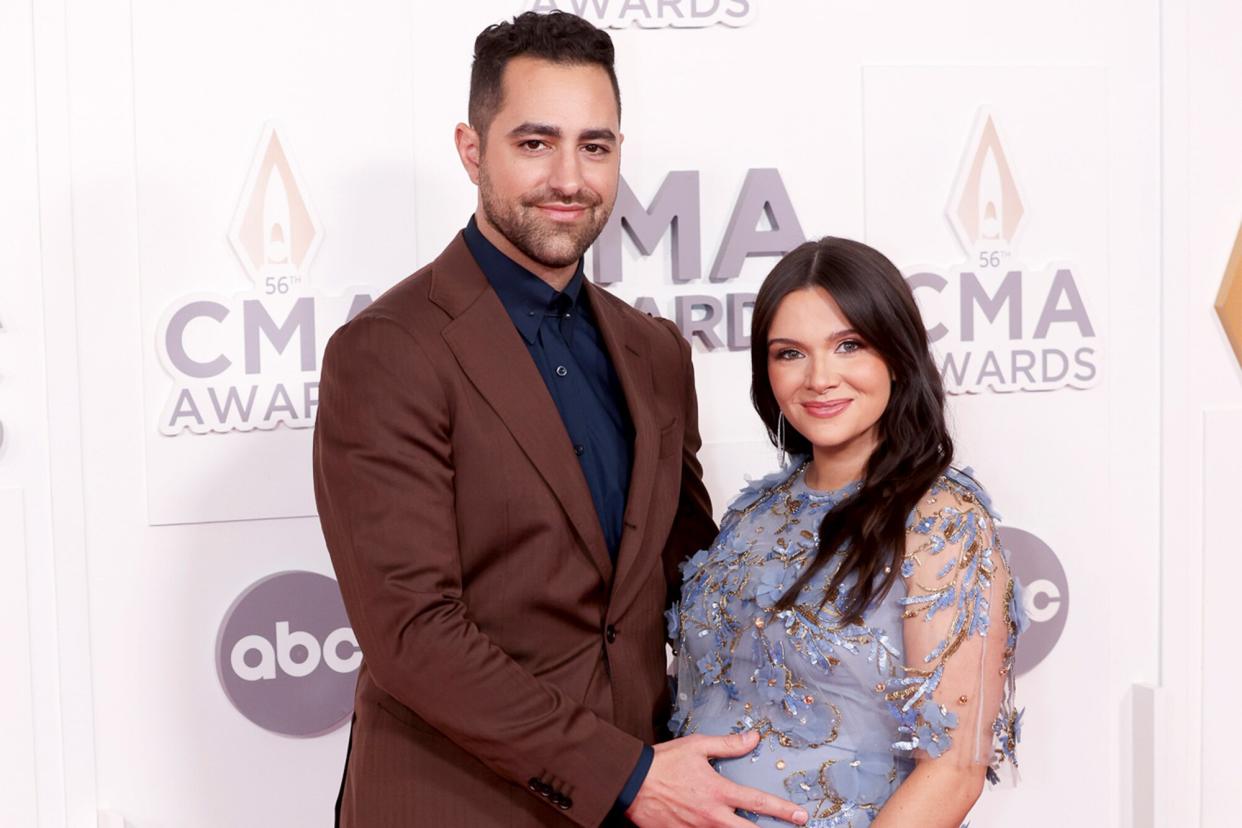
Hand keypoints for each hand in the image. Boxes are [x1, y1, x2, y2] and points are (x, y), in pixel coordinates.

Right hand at [625, 730, 809, 826]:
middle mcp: (711, 815)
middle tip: (790, 827)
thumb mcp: (697, 746)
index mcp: (718, 791)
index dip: (783, 810)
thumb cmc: (663, 763)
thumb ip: (728, 744)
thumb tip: (753, 738)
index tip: (800, 815)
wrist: (631, 783)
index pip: (758, 802)